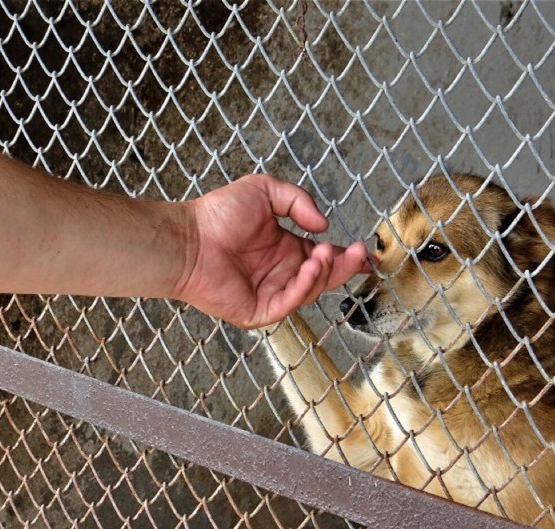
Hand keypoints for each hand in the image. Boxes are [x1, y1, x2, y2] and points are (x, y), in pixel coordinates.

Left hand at [176, 174, 370, 328]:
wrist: (189, 238)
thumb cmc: (217, 214)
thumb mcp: (265, 191)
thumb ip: (298, 201)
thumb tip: (322, 226)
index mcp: (286, 251)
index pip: (324, 258)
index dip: (346, 257)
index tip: (365, 252)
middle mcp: (282, 274)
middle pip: (324, 277)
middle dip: (345, 267)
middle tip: (360, 256)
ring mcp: (271, 294)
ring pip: (310, 291)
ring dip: (324, 273)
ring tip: (326, 254)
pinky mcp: (259, 311)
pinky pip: (289, 303)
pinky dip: (304, 287)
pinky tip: (311, 267)